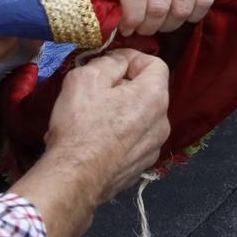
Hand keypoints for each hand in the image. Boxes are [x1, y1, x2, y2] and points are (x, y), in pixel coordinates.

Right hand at [43, 48, 171, 203]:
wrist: (74, 179)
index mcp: (154, 97)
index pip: (155, 64)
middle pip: (147, 92)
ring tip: (91, 118)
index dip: (132, 58)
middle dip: (124, 86)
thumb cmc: (80, 126)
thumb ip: (109, 62)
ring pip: (140, 118)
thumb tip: (118, 62)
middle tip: (97, 90)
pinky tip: (94, 140)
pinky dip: (118, 136)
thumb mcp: (87, 77)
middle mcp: (162, 123)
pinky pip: (133, 141)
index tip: (110, 62)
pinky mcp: (140, 167)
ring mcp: (153, 148)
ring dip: (120, 112)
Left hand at [100, 0, 213, 35]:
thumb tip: (105, 6)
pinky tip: (182, 14)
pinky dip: (194, 13)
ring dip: (170, 24)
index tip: (125, 26)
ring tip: (160, 23)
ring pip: (184, 5)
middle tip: (141, 28)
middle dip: (148, 26)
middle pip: (160, 4)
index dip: (131, 17)